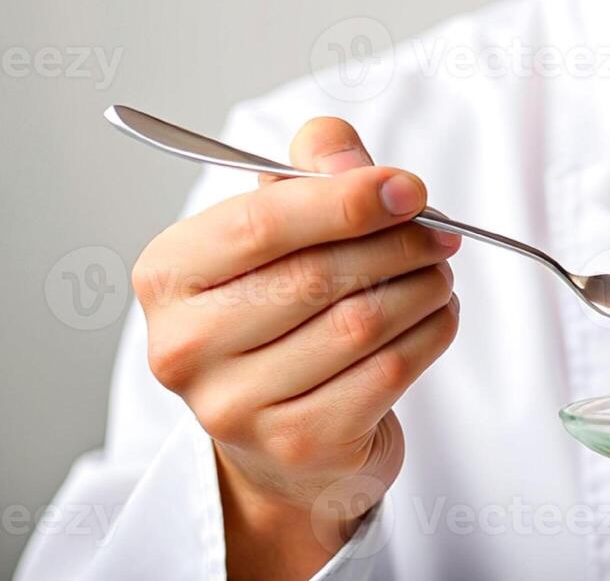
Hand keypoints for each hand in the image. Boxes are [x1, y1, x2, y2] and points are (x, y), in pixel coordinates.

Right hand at [131, 118, 460, 580]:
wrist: (284, 440)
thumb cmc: (283, 312)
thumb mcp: (285, 226)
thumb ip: (315, 167)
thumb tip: (352, 164)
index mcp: (169, 274)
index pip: (261, 224)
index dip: (347, 200)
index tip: (410, 188)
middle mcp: (184, 345)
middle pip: (317, 275)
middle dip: (398, 244)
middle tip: (440, 232)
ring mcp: (235, 405)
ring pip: (359, 323)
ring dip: (421, 287)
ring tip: (438, 272)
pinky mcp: (297, 444)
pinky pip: (387, 372)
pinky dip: (430, 334)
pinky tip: (437, 316)